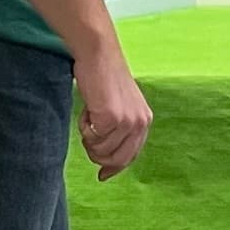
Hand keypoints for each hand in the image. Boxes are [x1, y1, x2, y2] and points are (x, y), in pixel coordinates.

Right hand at [77, 40, 152, 179]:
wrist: (98, 54)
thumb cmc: (103, 77)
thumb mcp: (118, 106)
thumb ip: (118, 131)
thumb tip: (106, 163)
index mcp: (145, 120)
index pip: (131, 155)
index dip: (115, 167)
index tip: (102, 175)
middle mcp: (141, 123)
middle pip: (117, 159)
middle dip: (97, 155)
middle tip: (88, 137)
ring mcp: (127, 122)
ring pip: (101, 151)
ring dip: (89, 137)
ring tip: (89, 114)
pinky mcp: (112, 118)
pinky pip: (92, 139)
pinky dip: (84, 127)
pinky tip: (88, 109)